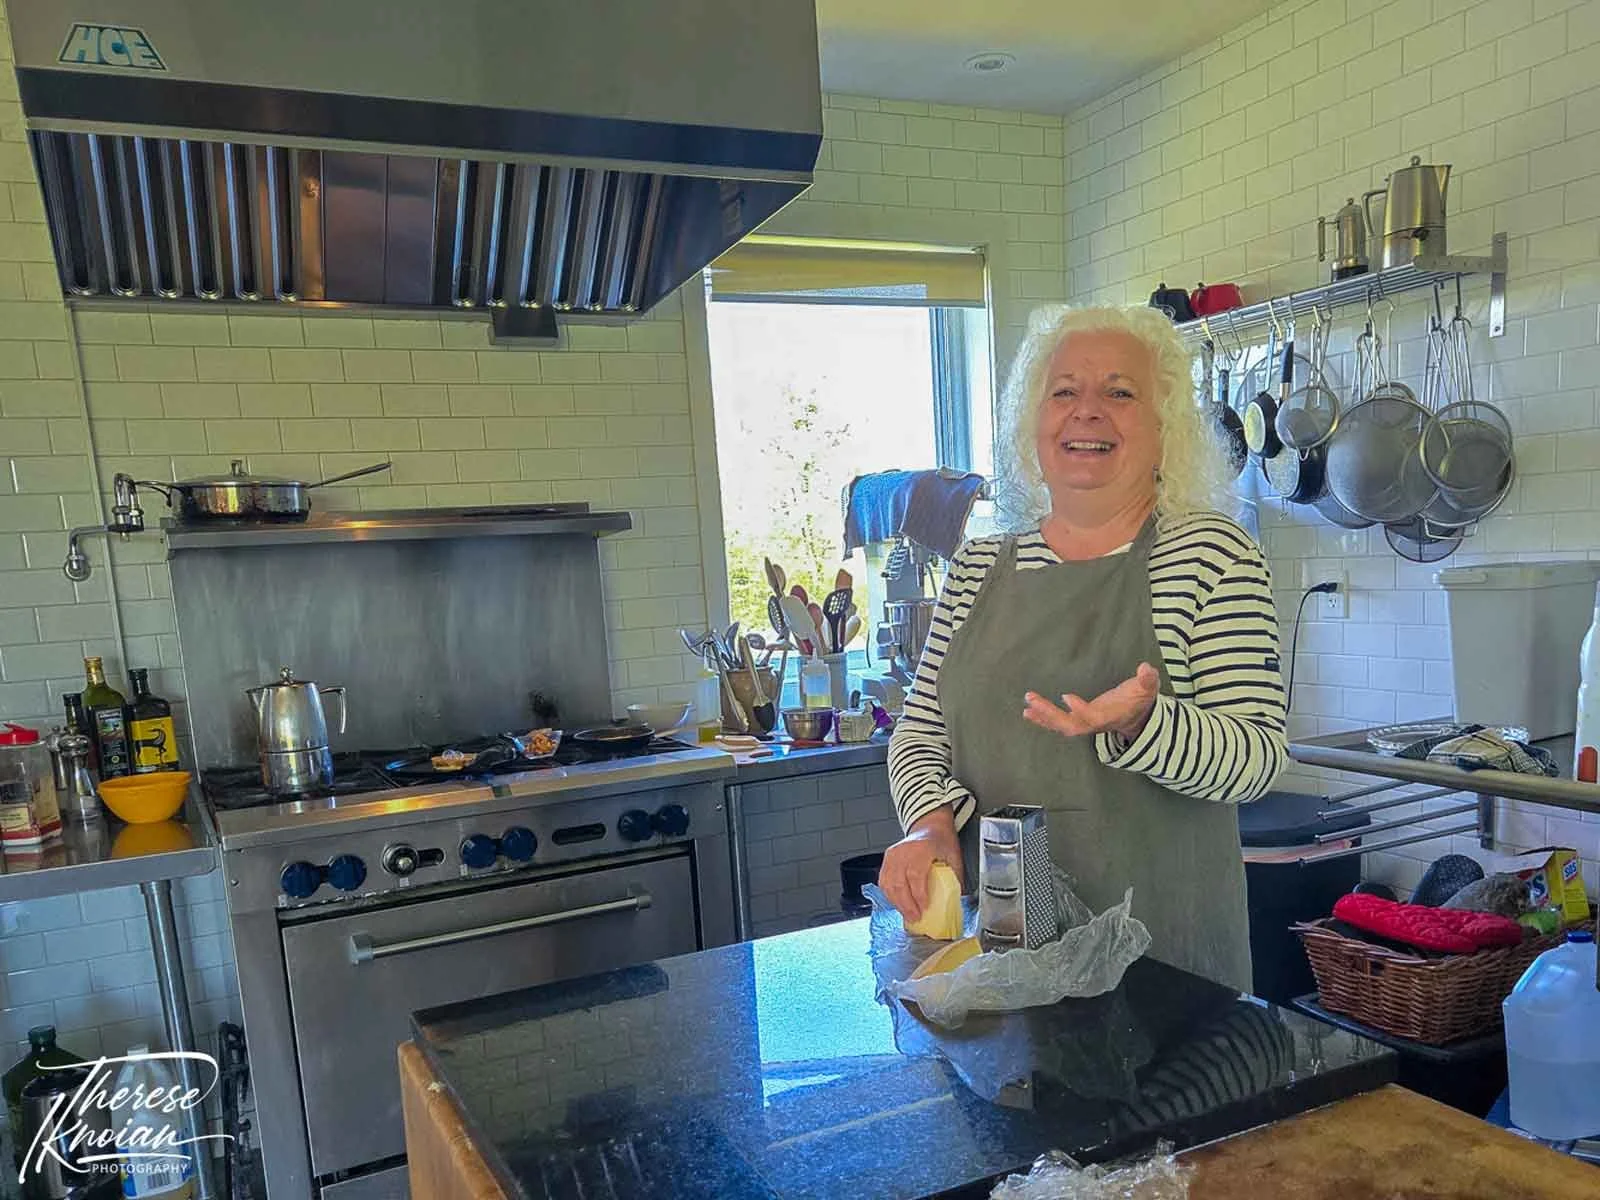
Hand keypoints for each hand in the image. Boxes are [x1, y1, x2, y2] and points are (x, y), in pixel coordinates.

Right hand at [877, 807, 962, 922]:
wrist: (929, 825)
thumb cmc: (941, 840)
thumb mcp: (954, 856)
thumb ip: (954, 877)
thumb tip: (956, 900)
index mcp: (921, 849)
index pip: (916, 875)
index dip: (918, 895)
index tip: (924, 909)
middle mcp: (903, 851)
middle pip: (899, 883)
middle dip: (907, 905)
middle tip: (915, 918)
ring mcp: (892, 855)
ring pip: (888, 884)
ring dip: (897, 903)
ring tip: (907, 914)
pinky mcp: (887, 859)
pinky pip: (883, 881)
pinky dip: (889, 895)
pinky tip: (898, 904)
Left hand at [1023, 661, 1159, 742]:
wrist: (1137, 717)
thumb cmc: (1140, 700)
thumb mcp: (1148, 688)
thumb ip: (1148, 679)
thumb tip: (1145, 668)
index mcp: (1110, 716)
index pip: (1093, 717)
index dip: (1081, 710)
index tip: (1066, 697)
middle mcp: (1095, 723)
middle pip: (1071, 725)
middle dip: (1051, 715)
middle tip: (1032, 700)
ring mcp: (1085, 724)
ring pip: (1062, 725)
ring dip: (1044, 716)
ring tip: (1027, 705)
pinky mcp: (1078, 721)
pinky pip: (1058, 724)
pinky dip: (1043, 719)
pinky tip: (1028, 711)